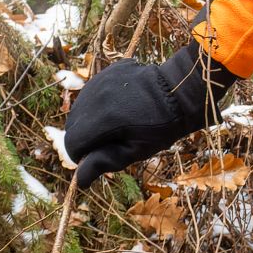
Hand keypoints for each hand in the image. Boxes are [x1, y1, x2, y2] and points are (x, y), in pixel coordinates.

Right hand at [64, 42, 237, 185]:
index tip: (98, 157)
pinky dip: (99, 102)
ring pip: (80, 107)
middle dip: (85, 136)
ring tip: (116, 122)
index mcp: (102, 120)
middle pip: (73, 124)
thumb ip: (104, 163)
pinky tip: (119, 105)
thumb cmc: (161, 128)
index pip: (72, 143)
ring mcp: (100, 81)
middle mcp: (95, 97)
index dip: (82, 155)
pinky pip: (92, 91)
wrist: (180, 94)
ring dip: (90, 119)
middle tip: (110, 140)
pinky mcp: (107, 72)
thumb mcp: (135, 151)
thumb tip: (79, 180)